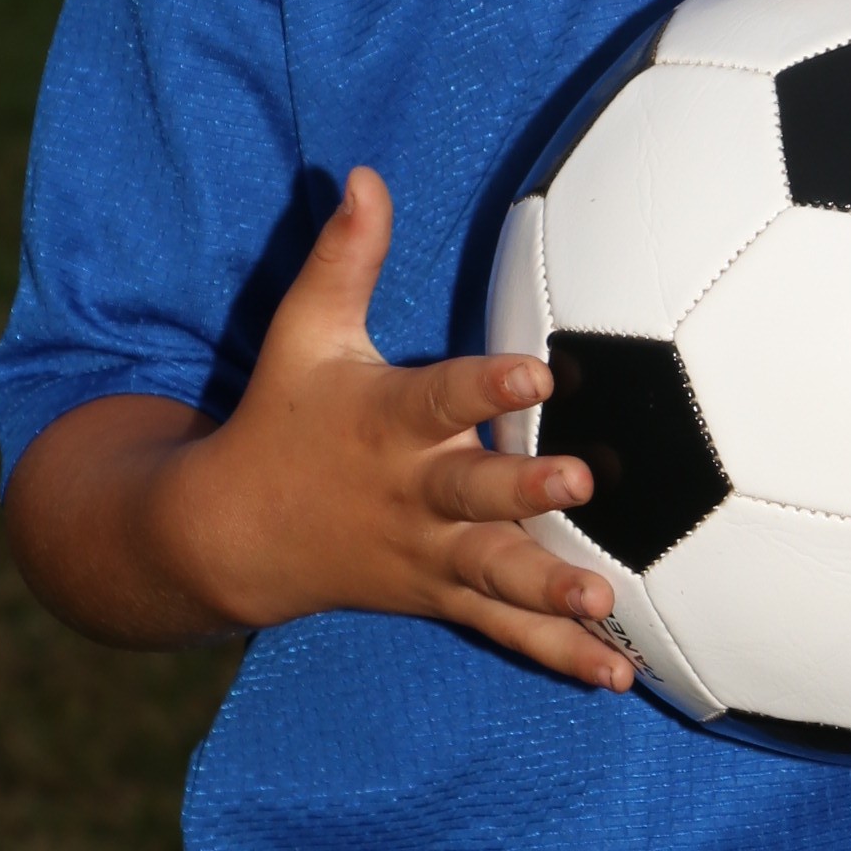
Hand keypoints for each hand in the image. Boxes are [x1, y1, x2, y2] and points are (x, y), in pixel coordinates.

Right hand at [5, 168, 633, 687]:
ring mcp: (426, 553)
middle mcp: (409, 493)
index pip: (437, 397)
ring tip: (604, 605)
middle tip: (579, 485)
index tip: (538, 374)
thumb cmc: (282, 415)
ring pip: (493, 575)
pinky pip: (501, 628)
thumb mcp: (303, 333)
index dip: (486, 386)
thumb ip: (345, 257)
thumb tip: (367, 174)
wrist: (233, 535)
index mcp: (383, 422)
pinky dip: (555, 653)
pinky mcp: (440, 593)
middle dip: (522, 494)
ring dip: (548, 590)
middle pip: (470, 495)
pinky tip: (618, 675)